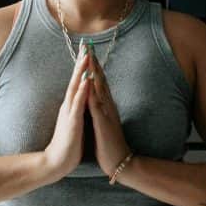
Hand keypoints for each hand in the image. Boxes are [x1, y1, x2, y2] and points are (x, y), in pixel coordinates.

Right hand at [42, 40, 92, 179]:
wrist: (57, 162)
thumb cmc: (68, 144)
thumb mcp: (74, 122)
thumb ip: (76, 109)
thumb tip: (80, 98)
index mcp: (72, 106)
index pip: (79, 82)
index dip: (83, 66)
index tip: (88, 51)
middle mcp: (69, 105)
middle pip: (76, 79)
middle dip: (82, 62)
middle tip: (86, 45)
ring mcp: (70, 112)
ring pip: (76, 87)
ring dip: (81, 71)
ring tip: (86, 56)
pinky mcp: (72, 121)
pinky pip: (78, 103)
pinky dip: (83, 91)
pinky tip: (86, 81)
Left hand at [84, 42, 131, 177]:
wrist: (119, 162)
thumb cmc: (109, 144)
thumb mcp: (104, 123)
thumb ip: (101, 110)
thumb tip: (97, 100)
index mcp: (105, 105)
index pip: (98, 81)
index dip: (92, 66)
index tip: (86, 51)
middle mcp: (107, 105)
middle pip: (99, 79)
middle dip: (93, 61)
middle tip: (87, 44)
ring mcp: (106, 112)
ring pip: (98, 87)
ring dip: (93, 71)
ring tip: (88, 55)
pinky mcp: (103, 122)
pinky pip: (96, 103)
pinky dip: (91, 90)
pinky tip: (88, 80)